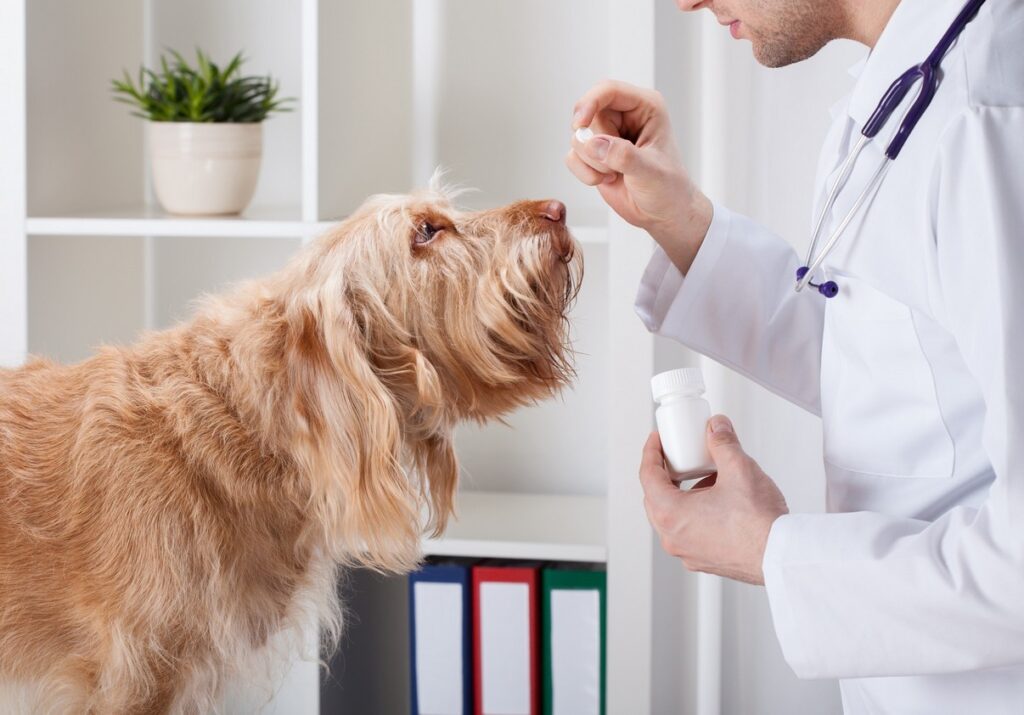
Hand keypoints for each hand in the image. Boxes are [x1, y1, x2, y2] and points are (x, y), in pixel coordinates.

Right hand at [566, 80, 712, 273]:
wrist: (664, 214)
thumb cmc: (669, 189)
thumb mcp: (651, 172)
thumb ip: (623, 156)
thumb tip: (594, 143)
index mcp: (645, 107)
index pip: (608, 90)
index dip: (589, 103)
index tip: (579, 124)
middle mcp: (624, 116)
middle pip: (588, 115)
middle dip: (595, 145)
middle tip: (615, 165)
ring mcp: (607, 135)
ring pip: (578, 137)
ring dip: (591, 162)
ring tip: (615, 173)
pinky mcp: (594, 154)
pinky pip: (573, 156)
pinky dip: (584, 172)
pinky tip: (606, 179)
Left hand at [639, 415, 788, 584]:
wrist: (782, 555)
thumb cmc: (759, 524)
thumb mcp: (738, 469)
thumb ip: (722, 443)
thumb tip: (716, 428)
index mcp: (671, 515)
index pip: (647, 476)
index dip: (651, 452)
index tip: (656, 440)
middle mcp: (674, 538)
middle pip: (656, 498)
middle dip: (665, 474)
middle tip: (676, 457)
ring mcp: (688, 552)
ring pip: (673, 517)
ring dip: (683, 494)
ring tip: (706, 477)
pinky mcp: (705, 560)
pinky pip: (689, 531)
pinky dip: (695, 514)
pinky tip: (718, 501)